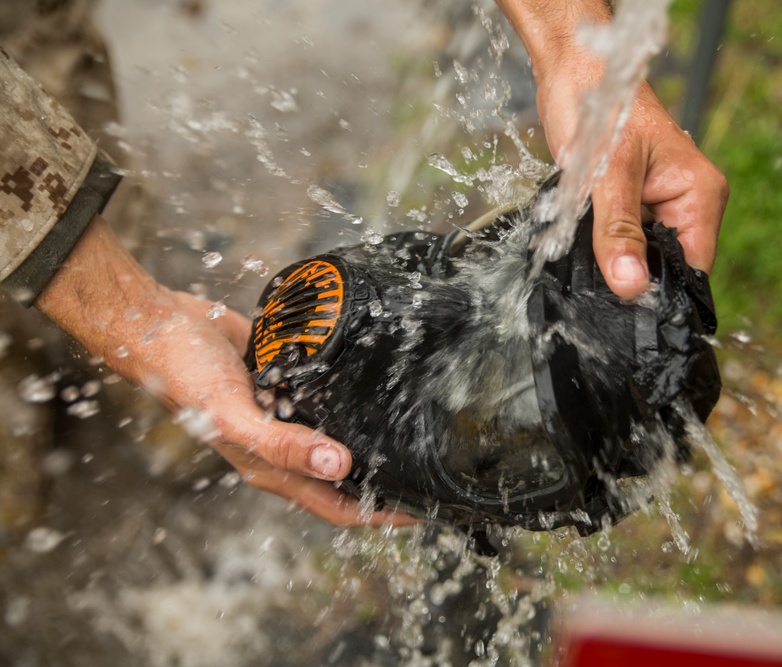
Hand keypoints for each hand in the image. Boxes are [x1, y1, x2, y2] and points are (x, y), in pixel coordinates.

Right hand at [36, 216, 412, 526]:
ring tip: (414, 433)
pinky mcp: (286, 384)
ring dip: (371, 440)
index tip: (420, 511)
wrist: (160, 327)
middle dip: (384, 482)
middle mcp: (280, 447)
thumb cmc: (185, 378)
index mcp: (269, 468)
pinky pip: (326, 398)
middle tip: (430, 472)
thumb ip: (281, 444)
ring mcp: (284, 415)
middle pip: (344, 477)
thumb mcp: (233, 416)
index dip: (378, 514)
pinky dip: (352, 399)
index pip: (336, 506)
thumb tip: (338, 466)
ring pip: (338, 437)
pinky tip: (378, 386)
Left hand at [538, 73, 727, 298]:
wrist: (576, 69)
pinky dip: (605, 246)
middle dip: (636, 278)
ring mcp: (661, 204)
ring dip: (617, 262)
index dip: (663, 292)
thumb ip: (619, 231)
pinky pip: (625, 239)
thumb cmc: (601, 105)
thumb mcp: (608, 175)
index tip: (629, 310)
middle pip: (668, 267)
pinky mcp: (635, 203)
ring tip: (590, 258)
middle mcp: (688, 203)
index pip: (694, 268)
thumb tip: (632, 286)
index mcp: (700, 195)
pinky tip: (586, 245)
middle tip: (600, 287)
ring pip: (643, 255)